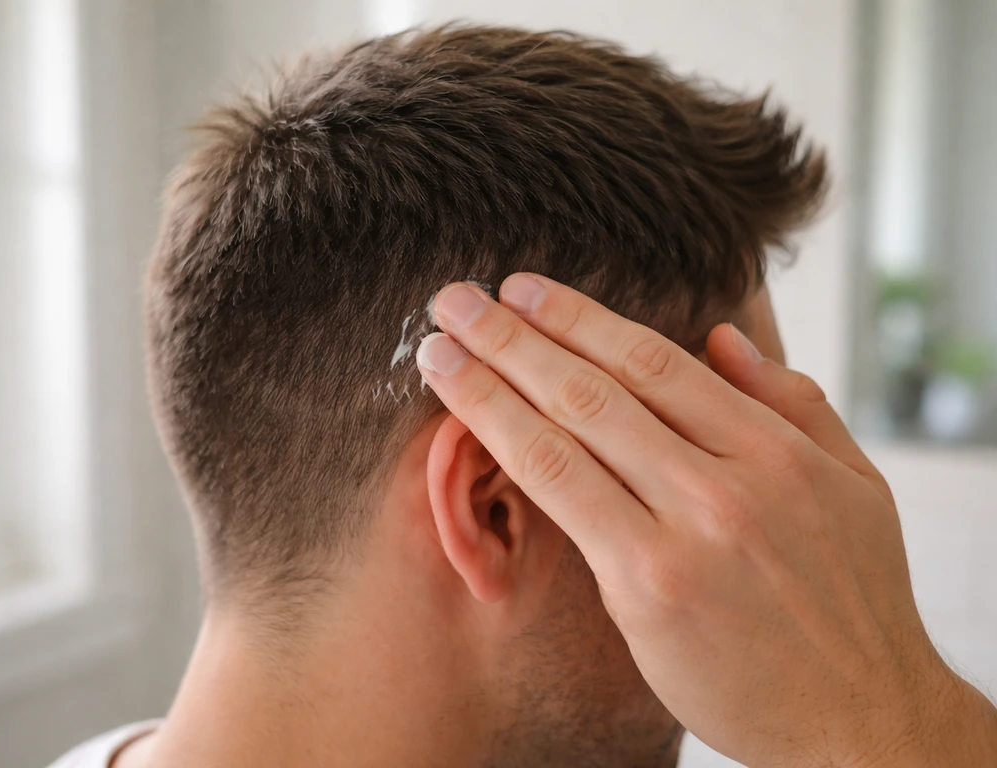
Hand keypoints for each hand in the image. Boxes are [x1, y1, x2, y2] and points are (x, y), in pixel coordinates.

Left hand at [416, 275, 996, 767]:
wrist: (862, 719)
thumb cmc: (854, 600)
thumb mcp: (854, 484)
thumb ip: (792, 404)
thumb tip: (723, 337)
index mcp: (776, 449)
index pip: (655, 361)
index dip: (579, 318)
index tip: (525, 291)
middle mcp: (729, 481)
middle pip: (598, 386)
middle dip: (515, 335)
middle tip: (456, 300)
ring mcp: (685, 535)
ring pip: (568, 434)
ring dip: (492, 384)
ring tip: (438, 349)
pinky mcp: (647, 589)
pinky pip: (564, 498)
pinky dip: (510, 448)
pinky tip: (472, 422)